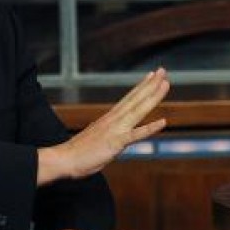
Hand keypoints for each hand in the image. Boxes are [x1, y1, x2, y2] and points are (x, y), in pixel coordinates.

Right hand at [38, 68, 168, 185]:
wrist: (64, 159)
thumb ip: (107, 131)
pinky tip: (163, 122)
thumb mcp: (97, 136)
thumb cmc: (79, 151)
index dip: (141, 86)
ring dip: (153, 97)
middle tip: (163, 70)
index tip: (152, 75)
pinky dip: (150, 128)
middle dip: (151, 84)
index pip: (129, 98)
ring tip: (165, 84)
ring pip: (138, 110)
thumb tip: (111, 129)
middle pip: (136, 98)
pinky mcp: (115, 142)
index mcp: (110, 117)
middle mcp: (114, 119)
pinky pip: (135, 135)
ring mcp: (115, 129)